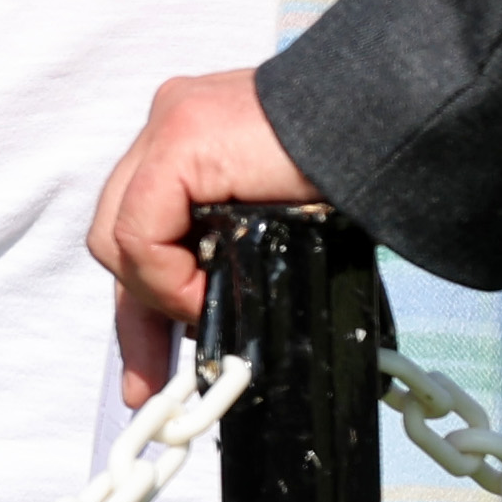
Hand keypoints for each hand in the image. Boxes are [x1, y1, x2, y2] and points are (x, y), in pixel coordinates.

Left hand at [88, 69, 323, 404]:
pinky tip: (207, 287)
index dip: (142, 300)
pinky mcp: (177, 141)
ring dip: (162, 291)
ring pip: (118, 238)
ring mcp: (167, 127)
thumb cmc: (350, 167)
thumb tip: (201, 313)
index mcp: (192, 139)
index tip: (146, 369)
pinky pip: (140, 234)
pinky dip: (168, 277)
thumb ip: (225, 251)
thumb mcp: (268, 224)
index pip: (137, 227)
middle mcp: (170, 125)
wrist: (384, 124)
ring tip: (211, 304)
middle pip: (116, 235)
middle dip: (137, 312)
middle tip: (155, 376)